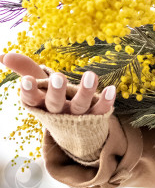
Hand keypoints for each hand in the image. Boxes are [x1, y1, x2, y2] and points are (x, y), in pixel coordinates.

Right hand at [0, 52, 115, 115]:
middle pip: (56, 103)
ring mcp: (77, 116)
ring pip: (80, 106)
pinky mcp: (95, 117)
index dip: (29, 91)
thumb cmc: (54, 101)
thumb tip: (4, 55)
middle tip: (58, 77)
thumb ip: (25, 69)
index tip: (26, 80)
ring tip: (91, 75)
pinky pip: (101, 110)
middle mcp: (59, 112)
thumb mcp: (40, 86)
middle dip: (57, 91)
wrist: (76, 132)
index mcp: (42, 104)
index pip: (32, 99)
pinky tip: (111, 89)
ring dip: (85, 91)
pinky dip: (106, 101)